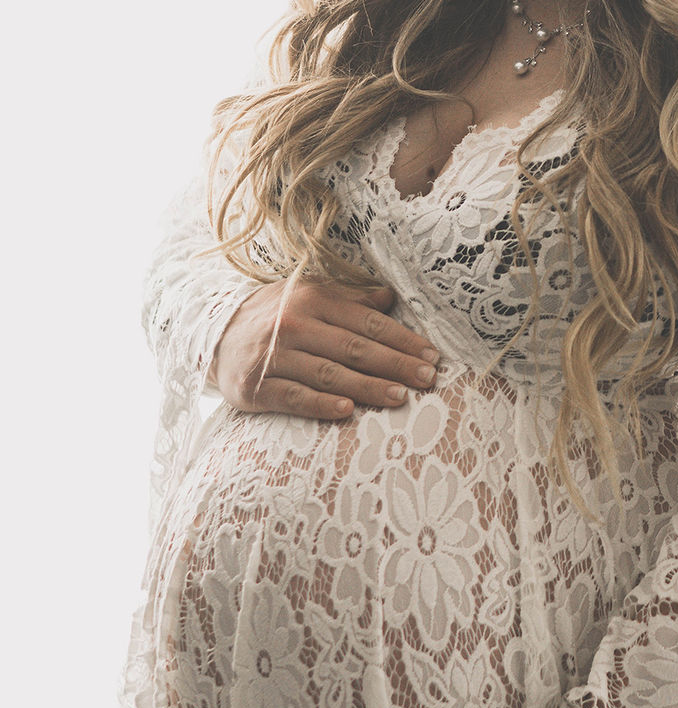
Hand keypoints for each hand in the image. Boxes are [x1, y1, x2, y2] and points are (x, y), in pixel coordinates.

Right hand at [212, 280, 440, 420]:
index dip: (402, 339)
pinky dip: (321, 404)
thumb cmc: (276, 315)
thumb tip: (390, 297)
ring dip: (367, 387)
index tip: (430, 355)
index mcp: (313, 299)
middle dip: (395, 364)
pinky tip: (348, 412)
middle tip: (427, 379)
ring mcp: (274, 356)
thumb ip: (350, 299)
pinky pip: (295, 397)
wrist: (217, 337)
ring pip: (329, 374)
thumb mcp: (309, 295)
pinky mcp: (257, 387)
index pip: (367, 322)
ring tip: (400, 398)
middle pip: (354, 348)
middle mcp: (294, 324)